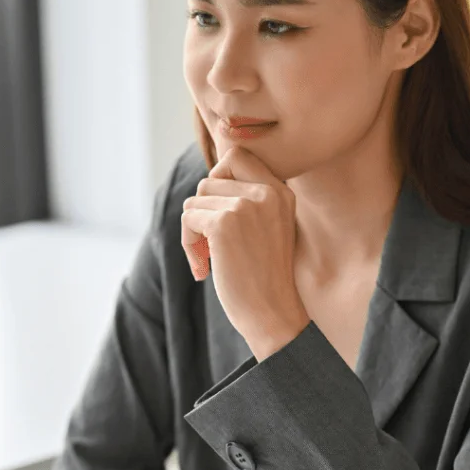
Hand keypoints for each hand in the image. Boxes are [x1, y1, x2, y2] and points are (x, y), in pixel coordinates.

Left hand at [180, 146, 309, 355]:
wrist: (272, 314)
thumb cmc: (264, 278)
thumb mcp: (268, 228)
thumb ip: (248, 200)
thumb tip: (208, 180)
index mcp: (281, 191)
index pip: (236, 155)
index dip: (218, 177)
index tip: (218, 211)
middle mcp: (266, 192)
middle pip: (209, 179)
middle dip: (202, 210)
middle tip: (210, 244)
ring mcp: (245, 206)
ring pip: (195, 200)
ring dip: (193, 231)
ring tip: (209, 259)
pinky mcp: (224, 224)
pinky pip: (188, 218)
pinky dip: (188, 244)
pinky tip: (204, 269)